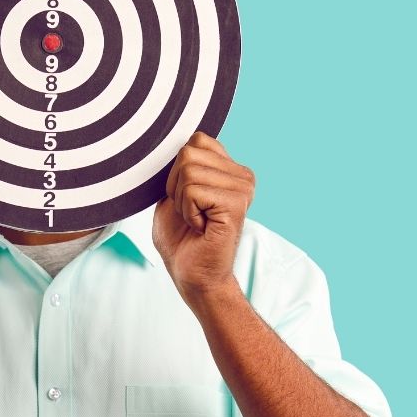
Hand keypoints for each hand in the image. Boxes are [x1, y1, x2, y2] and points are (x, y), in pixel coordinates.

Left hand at [152, 131, 253, 300]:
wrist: (192, 276)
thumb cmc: (181, 240)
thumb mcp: (173, 193)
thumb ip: (179, 166)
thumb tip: (174, 141)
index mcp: (231, 169)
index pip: (196, 140)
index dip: (177, 172)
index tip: (187, 199)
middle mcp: (243, 175)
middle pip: (188, 153)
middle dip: (177, 187)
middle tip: (191, 213)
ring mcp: (243, 188)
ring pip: (188, 171)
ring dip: (182, 202)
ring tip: (196, 221)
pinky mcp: (236, 204)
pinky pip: (193, 190)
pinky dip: (188, 212)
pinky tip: (201, 228)